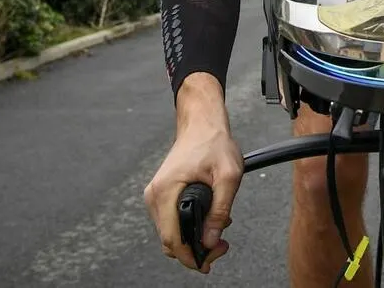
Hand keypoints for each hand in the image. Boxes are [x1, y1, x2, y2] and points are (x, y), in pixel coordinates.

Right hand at [143, 74, 244, 272]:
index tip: (210, 261)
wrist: (202, 123)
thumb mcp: (228, 174)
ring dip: (194, 238)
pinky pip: (173, 221)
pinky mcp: (162, 194)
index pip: (172, 239)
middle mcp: (155, 196)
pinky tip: (210, 221)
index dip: (191, 256)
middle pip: (170, 240)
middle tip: (222, 246)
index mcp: (165, 191)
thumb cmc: (214, 142)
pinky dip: (190, 227)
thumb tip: (212, 240)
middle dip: (195, 249)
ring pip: (171, 233)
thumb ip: (221, 209)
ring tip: (220, 230)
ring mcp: (156, 195)